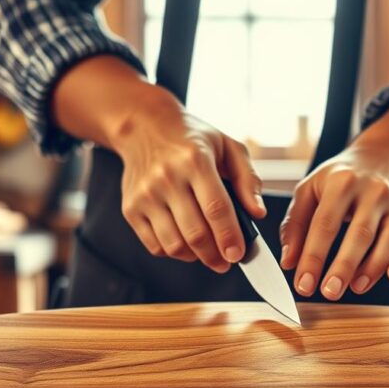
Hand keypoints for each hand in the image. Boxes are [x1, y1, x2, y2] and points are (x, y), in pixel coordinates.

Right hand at [51, 56, 264, 272]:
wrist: (143, 126)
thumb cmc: (192, 138)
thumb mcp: (227, 146)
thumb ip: (247, 179)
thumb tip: (258, 212)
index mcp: (195, 160)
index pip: (215, 208)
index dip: (229, 237)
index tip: (238, 255)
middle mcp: (167, 178)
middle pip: (195, 233)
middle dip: (215, 256)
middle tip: (226, 262)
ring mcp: (145, 195)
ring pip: (174, 244)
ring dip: (196, 257)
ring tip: (208, 253)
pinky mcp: (130, 208)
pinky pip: (155, 246)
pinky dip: (174, 253)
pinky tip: (186, 244)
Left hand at [279, 142, 388, 300]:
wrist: (388, 155)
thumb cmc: (341, 178)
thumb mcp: (311, 188)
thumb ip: (295, 224)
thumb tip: (288, 262)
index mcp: (342, 182)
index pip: (325, 224)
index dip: (313, 257)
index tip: (303, 284)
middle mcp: (374, 191)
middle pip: (360, 233)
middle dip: (343, 266)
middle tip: (329, 292)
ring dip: (372, 268)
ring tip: (354, 287)